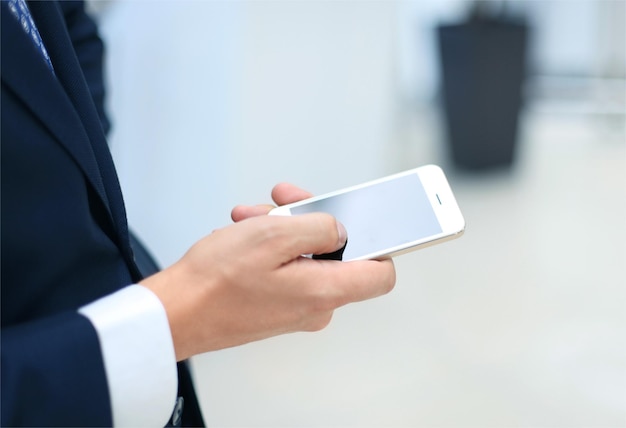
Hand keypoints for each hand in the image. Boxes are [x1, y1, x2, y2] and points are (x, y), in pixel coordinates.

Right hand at [140, 184, 395, 360]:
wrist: (175, 313)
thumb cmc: (216, 280)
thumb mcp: (273, 235)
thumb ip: (319, 227)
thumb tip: (340, 228)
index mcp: (325, 291)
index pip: (381, 273)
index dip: (379, 241)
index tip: (371, 218)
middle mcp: (316, 305)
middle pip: (337, 252)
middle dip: (311, 219)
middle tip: (283, 200)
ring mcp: (296, 308)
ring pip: (307, 256)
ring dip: (283, 228)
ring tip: (250, 216)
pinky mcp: (277, 306)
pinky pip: (288, 268)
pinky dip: (271, 246)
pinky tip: (246, 230)